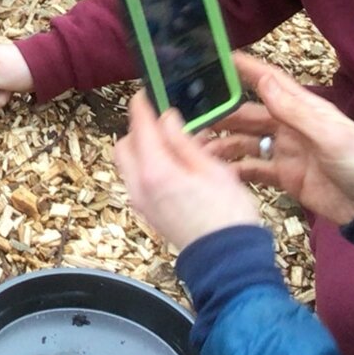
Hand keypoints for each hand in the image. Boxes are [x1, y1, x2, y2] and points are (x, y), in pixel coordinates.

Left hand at [117, 92, 262, 249]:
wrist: (228, 262)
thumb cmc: (228, 216)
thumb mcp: (212, 169)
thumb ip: (182, 140)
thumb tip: (166, 117)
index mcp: (155, 170)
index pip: (139, 126)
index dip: (141, 105)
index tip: (147, 92)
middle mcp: (139, 186)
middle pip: (125, 145)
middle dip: (139, 128)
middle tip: (164, 121)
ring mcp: (141, 202)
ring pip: (129, 164)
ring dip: (144, 148)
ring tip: (177, 145)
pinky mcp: (148, 213)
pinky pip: (139, 181)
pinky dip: (149, 167)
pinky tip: (178, 167)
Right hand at [201, 52, 353, 226]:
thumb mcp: (329, 135)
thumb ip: (295, 110)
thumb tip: (264, 81)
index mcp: (303, 109)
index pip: (270, 82)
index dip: (245, 69)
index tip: (218, 58)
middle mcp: (290, 126)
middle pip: (247, 114)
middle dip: (221, 113)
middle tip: (190, 116)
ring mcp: (285, 151)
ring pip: (245, 141)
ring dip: (222, 143)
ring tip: (196, 148)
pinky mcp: (284, 176)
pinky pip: (253, 168)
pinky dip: (234, 169)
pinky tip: (216, 172)